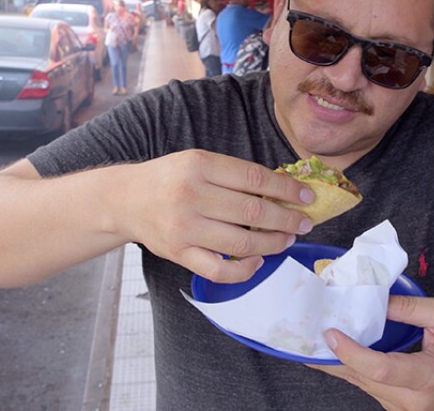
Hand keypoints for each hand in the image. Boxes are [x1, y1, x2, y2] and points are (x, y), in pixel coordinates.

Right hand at [113, 150, 314, 282]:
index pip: (254, 178)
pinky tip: (257, 260)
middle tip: (304, 222)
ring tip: (287, 239)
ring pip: (241, 243)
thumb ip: (235, 175)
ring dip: (273, 243)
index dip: (286, 189)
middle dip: (287, 219)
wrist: (126, 199)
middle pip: (252, 212)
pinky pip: (219, 270)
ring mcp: (184, 228)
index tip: (307, 197)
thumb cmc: (171, 179)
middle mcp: (191, 195)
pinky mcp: (178, 253)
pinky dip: (244, 269)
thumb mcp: (199, 162)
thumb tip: (284, 189)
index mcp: (199, 165)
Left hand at [309, 295, 433, 410]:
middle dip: (332, 355)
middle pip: (363, 377)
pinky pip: (364, 384)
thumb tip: (374, 300)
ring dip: (334, 361)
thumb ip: (412, 307)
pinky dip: (348, 365)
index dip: (353, 352)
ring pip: (359, 382)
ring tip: (311, 338)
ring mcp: (401, 408)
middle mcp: (413, 400)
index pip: (383, 369)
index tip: (331, 334)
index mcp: (430, 377)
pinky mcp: (392, 406)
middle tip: (307, 331)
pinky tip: (332, 350)